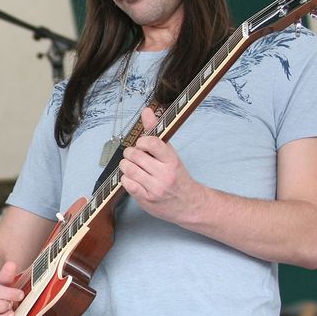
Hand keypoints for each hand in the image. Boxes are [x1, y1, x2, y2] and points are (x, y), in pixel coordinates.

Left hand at [119, 107, 204, 224]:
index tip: (142, 146)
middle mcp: (164, 174)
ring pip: (128, 169)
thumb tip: (146, 111)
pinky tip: (133, 179)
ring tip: (132, 167)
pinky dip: (126, 179)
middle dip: (130, 154)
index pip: (151, 142)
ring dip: (126, 166)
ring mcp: (155, 188)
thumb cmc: (177, 176)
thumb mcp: (170, 153)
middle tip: (134, 157)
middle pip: (135, 155)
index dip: (141, 142)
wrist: (190, 204)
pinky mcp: (147, 199)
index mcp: (172, 160)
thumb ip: (155, 133)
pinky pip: (127, 183)